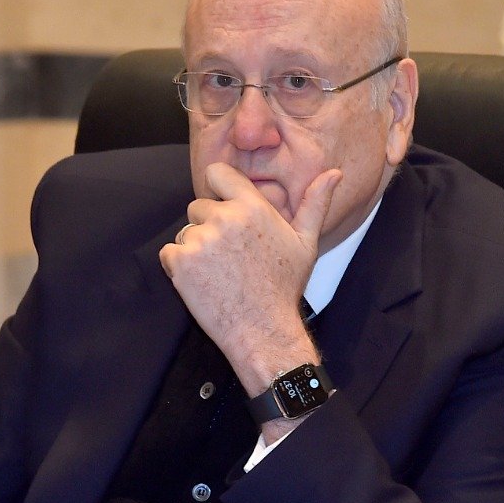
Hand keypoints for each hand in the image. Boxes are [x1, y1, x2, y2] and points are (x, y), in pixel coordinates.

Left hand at [159, 163, 340, 395]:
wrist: (262, 330)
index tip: (223, 209)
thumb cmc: (283, 288)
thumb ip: (314, 204)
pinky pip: (169, 253)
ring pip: (185, 233)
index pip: (217, 173)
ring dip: (194, 250)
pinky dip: (179, 268)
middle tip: (228, 257)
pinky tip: (203, 283)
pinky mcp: (181, 262)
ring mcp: (201, 239)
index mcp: (253, 207)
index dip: (216, 189)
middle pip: (197, 207)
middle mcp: (225, 218)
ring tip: (219, 273)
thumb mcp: (305, 243)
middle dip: (207, 227)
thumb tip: (334, 172)